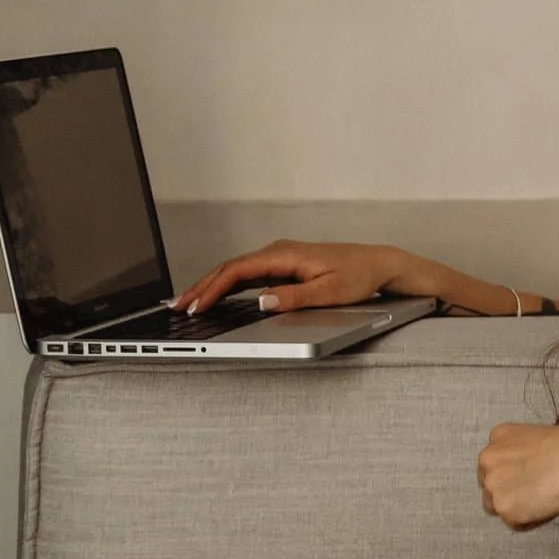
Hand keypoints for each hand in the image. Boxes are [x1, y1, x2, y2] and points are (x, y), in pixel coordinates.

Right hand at [175, 241, 432, 315]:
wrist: (379, 264)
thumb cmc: (359, 276)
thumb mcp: (329, 292)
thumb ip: (294, 297)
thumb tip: (261, 300)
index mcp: (284, 255)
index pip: (236, 271)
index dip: (212, 289)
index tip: (197, 305)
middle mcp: (277, 252)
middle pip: (229, 269)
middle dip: (201, 287)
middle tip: (178, 306)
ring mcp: (279, 259)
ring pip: (235, 271)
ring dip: (210, 286)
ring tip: (188, 303)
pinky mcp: (283, 267)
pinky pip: (246, 275)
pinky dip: (226, 286)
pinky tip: (215, 296)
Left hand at [477, 422, 558, 529]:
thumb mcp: (540, 440)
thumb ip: (523, 455)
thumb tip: (526, 476)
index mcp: (499, 435)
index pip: (495, 463)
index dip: (515, 475)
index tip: (533, 478)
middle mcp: (487, 458)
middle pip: (490, 486)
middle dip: (510, 492)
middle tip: (538, 494)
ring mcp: (493, 484)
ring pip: (497, 506)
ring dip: (517, 508)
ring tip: (544, 501)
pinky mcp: (503, 507)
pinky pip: (514, 523)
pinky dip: (530, 521)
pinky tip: (548, 508)